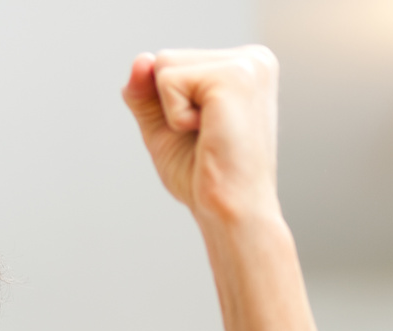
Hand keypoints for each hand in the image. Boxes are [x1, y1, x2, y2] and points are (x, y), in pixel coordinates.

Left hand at [122, 46, 281, 226]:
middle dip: (166, 105)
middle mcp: (253, 58)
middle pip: (164, 59)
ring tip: (207, 134)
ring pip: (162, 65)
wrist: (231, 211)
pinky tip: (207, 132)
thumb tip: (140, 60)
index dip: (167, 105)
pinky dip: (174, 116)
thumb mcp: (164, 127)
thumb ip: (146, 94)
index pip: (171, 63)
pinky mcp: (235, 76)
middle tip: (204, 136)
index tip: (202, 132)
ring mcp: (248, 64)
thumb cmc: (204, 176)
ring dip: (170, 111)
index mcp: (243, 67)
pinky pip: (167, 80)